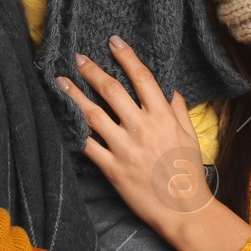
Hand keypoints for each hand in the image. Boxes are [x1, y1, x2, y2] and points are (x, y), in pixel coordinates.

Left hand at [57, 37, 211, 236]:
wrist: (183, 209)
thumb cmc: (189, 172)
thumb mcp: (190, 136)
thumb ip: (179, 110)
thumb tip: (170, 90)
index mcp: (163, 117)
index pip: (142, 78)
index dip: (127, 57)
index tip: (113, 42)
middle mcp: (142, 128)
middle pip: (112, 91)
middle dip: (93, 71)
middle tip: (78, 57)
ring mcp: (125, 148)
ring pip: (93, 114)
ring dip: (75, 95)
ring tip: (60, 81)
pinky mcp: (112, 168)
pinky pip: (88, 145)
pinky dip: (74, 131)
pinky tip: (62, 118)